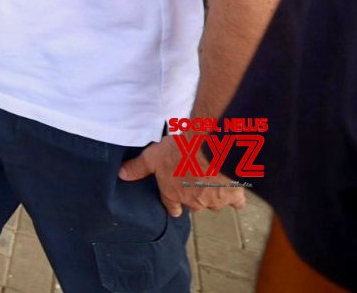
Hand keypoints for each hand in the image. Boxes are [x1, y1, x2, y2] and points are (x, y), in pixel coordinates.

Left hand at [119, 135, 245, 217]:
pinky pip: (236, 203)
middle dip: (192, 198)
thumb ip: (138, 167)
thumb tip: (120, 175)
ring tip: (211, 183)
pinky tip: (235, 194)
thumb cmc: (180, 152)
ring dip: (211, 196)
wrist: (212, 150)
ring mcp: (214, 201)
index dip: (172, 206)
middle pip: (192, 206)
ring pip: (212, 204)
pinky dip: (236, 199)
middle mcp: (193, 202)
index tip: (174, 206)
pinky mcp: (233, 196)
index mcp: (173, 193)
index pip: (171, 207)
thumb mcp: (153, 156)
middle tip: (192, 184)